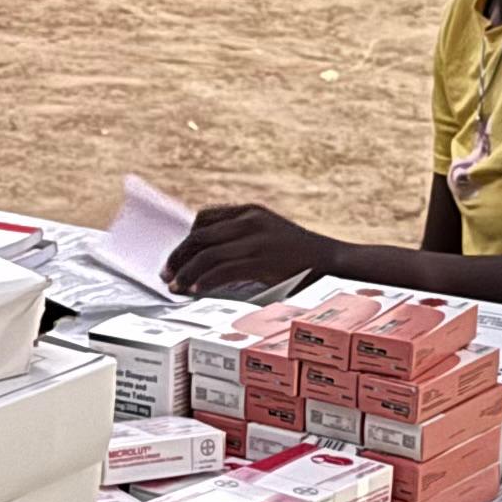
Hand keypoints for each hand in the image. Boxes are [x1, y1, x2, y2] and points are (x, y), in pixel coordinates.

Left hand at [167, 203, 337, 296]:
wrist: (335, 262)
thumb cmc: (301, 256)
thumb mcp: (269, 236)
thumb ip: (242, 240)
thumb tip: (208, 260)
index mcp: (251, 211)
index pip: (204, 217)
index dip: (185, 239)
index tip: (176, 257)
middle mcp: (250, 220)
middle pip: (199, 236)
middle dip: (178, 256)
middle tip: (166, 274)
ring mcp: (256, 239)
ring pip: (207, 254)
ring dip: (186, 272)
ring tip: (175, 287)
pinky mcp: (262, 260)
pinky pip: (222, 270)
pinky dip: (203, 280)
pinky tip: (194, 290)